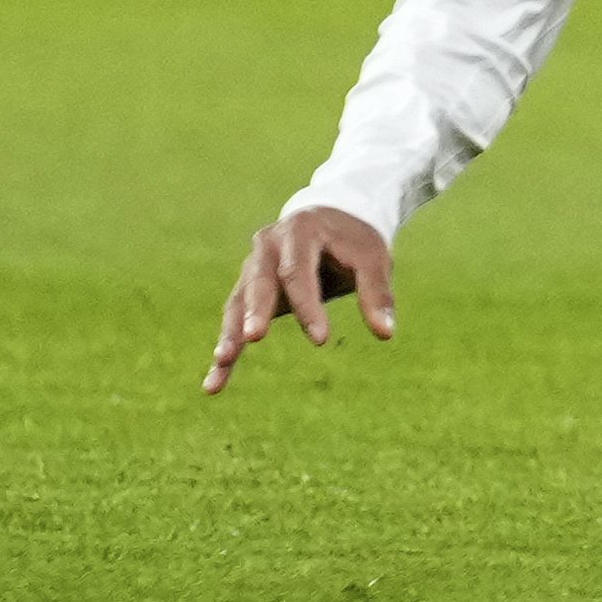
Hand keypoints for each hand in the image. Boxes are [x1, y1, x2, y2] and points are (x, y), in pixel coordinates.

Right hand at [204, 206, 395, 393]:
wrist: (332, 218)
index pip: (298, 272)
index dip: (308, 305)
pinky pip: (233, 321)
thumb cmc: (355, 240)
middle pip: (259, 282)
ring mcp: (252, 268)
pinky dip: (226, 349)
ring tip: (222, 363)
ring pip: (237, 304)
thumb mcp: (373, 258)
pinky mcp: (248, 290)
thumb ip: (377, 292)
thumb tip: (386, 333)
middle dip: (255, 312)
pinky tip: (215, 383)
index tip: (321, 339)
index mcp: (299, 231)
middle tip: (253, 337)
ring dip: (230, 335)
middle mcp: (267, 247)